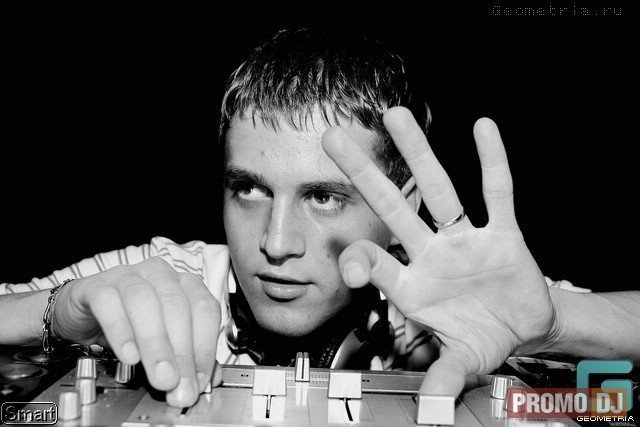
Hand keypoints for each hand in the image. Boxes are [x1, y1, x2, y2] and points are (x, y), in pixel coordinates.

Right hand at [52, 257, 221, 406]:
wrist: (82, 315)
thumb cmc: (128, 325)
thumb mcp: (162, 343)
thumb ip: (186, 359)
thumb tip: (205, 382)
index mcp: (183, 284)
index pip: (205, 310)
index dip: (205, 347)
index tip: (198, 380)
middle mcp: (160, 275)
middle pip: (178, 307)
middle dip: (182, 351)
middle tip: (178, 383)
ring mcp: (127, 276)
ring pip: (145, 302)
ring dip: (155, 343)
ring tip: (159, 375)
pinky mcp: (96, 286)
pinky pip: (109, 303)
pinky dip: (121, 331)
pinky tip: (128, 355)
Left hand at [322, 107, 554, 396]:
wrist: (523, 327)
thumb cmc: (482, 337)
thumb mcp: (462, 361)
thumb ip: (443, 379)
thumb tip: (429, 413)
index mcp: (412, 286)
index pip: (374, 262)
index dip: (358, 262)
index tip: (350, 267)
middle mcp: (431, 254)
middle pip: (391, 208)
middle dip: (362, 175)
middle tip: (331, 139)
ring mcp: (465, 239)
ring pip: (437, 190)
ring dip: (418, 154)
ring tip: (395, 115)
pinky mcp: (502, 234)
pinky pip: (497, 193)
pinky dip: (493, 163)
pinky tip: (483, 129)